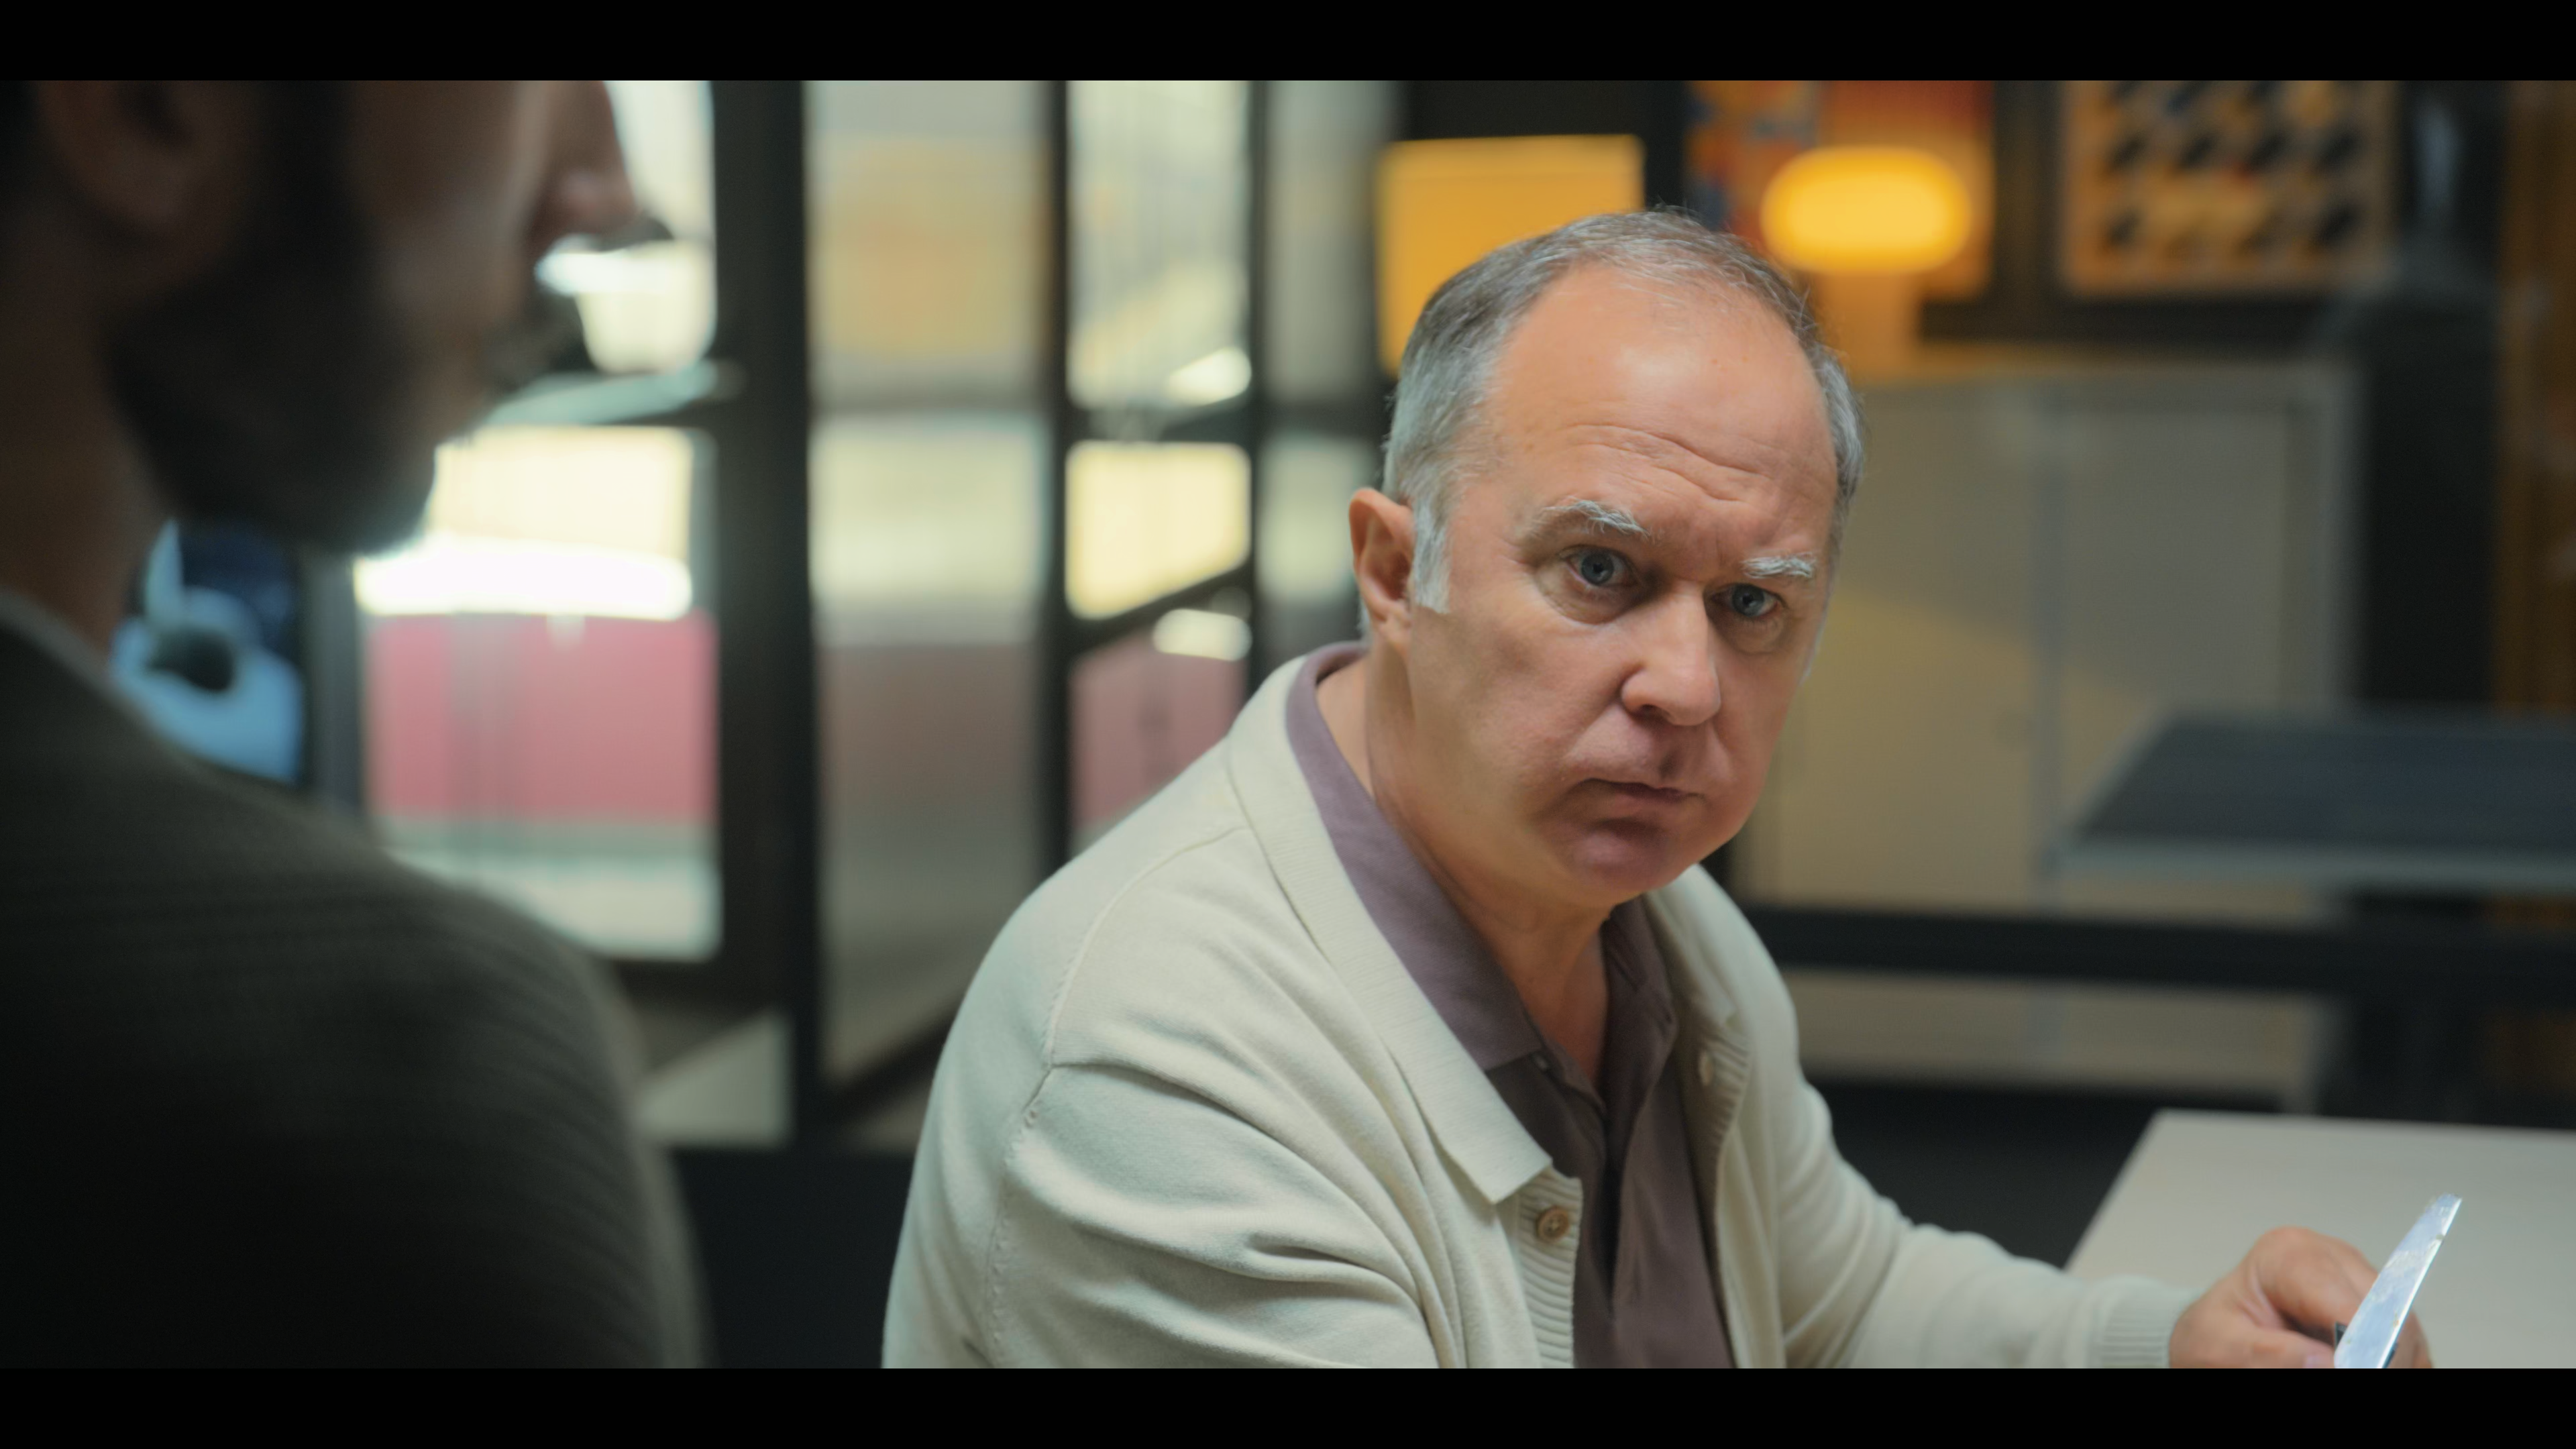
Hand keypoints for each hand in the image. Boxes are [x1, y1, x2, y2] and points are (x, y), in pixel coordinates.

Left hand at [2169, 1227, 2434, 1367]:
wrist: (2217, 1335)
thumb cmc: (2215, 1335)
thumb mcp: (2218, 1347)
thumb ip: (2266, 1354)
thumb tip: (2326, 1362)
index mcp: (2291, 1253)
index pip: (2351, 1303)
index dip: (2364, 1350)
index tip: (2353, 1372)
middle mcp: (2335, 1257)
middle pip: (2391, 1316)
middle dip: (2381, 1359)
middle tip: (2362, 1378)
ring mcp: (2361, 1281)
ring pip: (2408, 1332)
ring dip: (2393, 1362)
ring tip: (2361, 1371)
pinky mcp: (2378, 1309)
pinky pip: (2409, 1345)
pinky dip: (2398, 1364)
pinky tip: (2368, 1368)